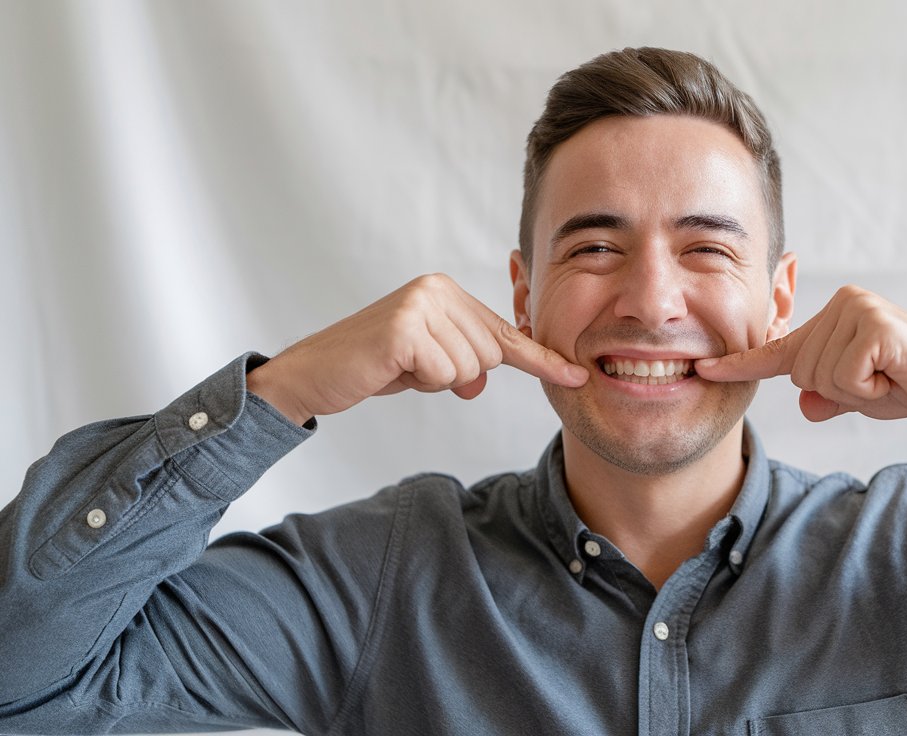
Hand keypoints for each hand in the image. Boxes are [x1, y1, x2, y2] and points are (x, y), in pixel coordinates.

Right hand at [247, 274, 587, 425]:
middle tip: (413, 367)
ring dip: (436, 381)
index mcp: (447, 292)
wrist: (315, 374)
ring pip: (470, 369)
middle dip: (456, 376)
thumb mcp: (430, 364)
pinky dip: (421, 383)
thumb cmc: (374, 366)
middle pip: (490, 356)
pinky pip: (444, 375)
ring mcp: (420, 305)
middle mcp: (437, 289)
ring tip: (400, 367)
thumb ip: (465, 364)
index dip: (541, 359)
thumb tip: (480, 380)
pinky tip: (391, 368)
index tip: (577, 375)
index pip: (505, 333)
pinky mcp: (404, 328)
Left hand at [694, 285, 906, 426]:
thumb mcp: (860, 396)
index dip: (742, 363)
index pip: (781, 348)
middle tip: (879, 381)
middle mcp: (843, 304)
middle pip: (801, 372)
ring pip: (819, 377)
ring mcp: (859, 310)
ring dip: (856, 392)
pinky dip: (869, 391)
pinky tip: (894, 376)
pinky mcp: (875, 326)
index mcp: (834, 316)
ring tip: (889, 377)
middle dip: (838, 392)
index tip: (704, 369)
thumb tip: (806, 402)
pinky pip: (844, 378)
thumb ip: (829, 396)